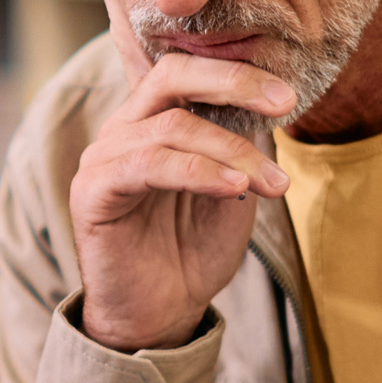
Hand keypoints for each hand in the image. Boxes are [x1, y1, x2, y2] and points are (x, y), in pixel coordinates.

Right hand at [70, 46, 297, 350]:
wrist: (161, 313)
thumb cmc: (194, 249)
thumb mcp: (234, 186)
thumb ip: (243, 143)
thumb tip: (272, 100)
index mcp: (154, 119)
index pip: (189, 68)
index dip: (238, 69)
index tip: (289, 93)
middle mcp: (125, 128)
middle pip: (172, 76)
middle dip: (233, 83)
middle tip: (283, 104)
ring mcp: (103, 157)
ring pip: (171, 127)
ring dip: (231, 151)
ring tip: (271, 184)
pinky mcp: (92, 191)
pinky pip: (148, 164)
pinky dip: (198, 172)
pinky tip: (234, 188)